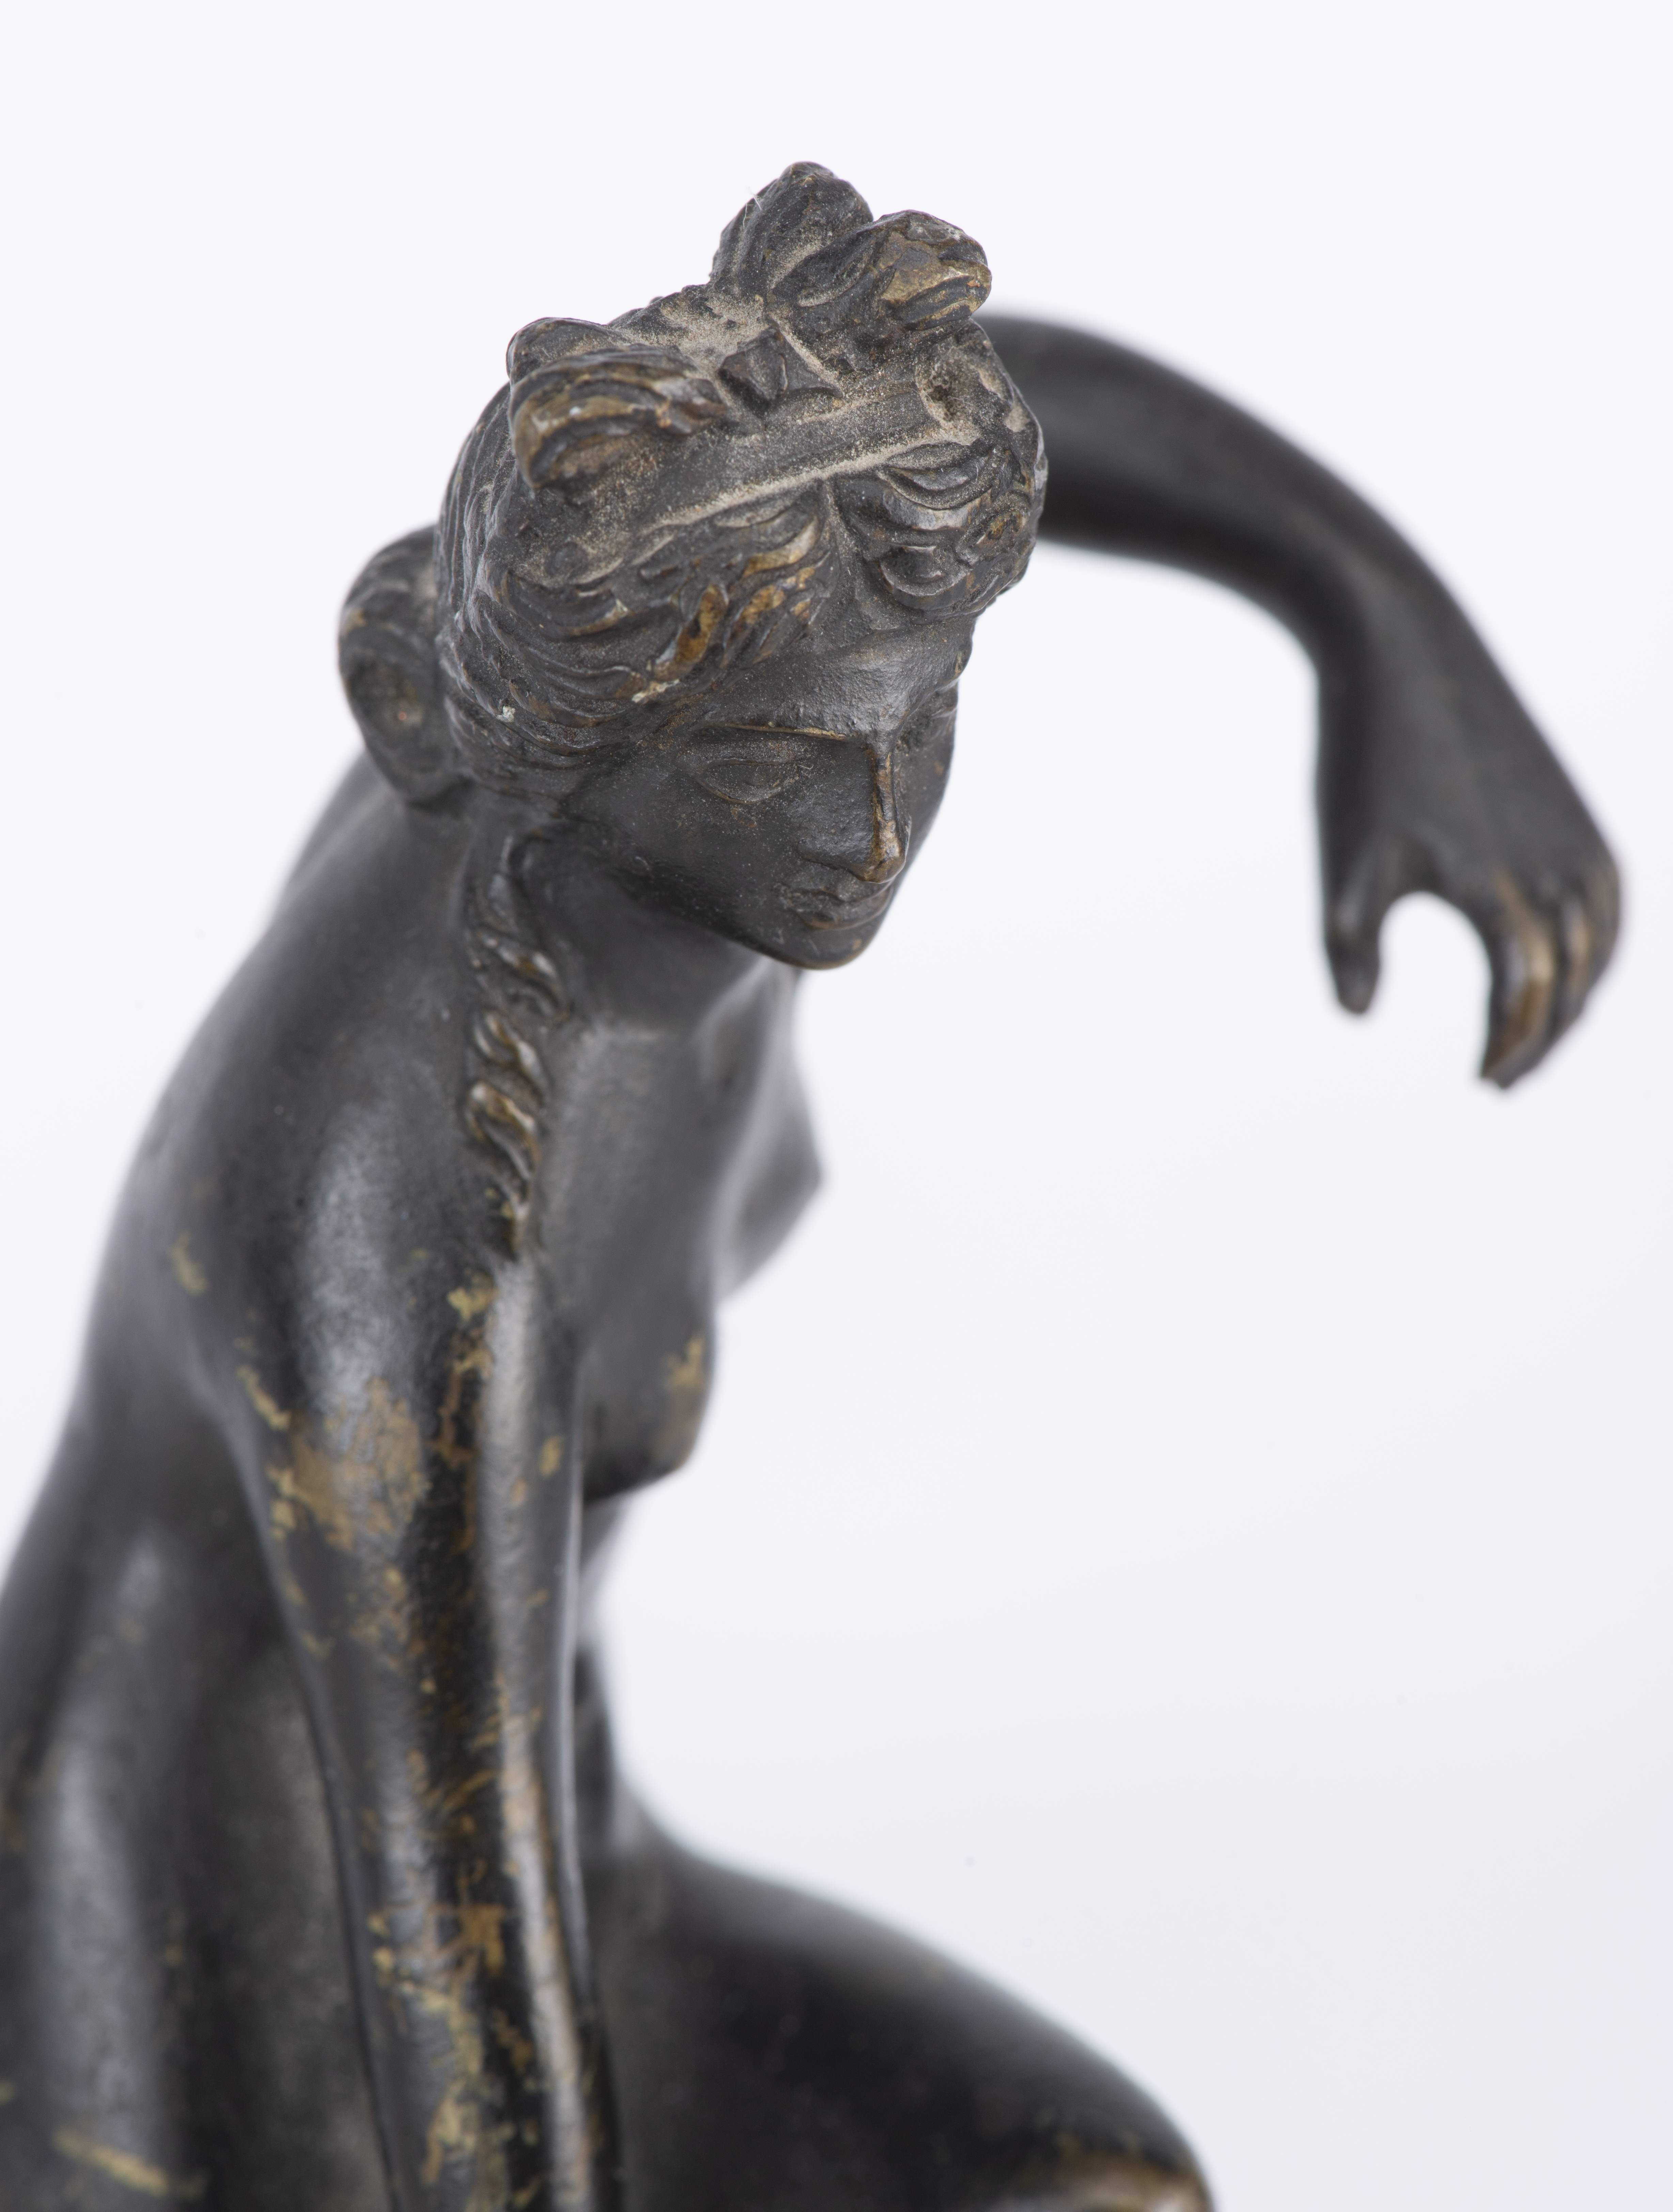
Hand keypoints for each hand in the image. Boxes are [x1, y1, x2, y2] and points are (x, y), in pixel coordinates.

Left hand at [1317, 579, 1619, 1086]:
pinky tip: (1569, 964)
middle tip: (1501, 1079)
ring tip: (1532, 1035)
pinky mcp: (1576, 812)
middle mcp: (1552, 869)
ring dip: (1573, 1000)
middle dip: (1540, 1037)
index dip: (1507, 1047)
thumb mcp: (1343, 857)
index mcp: (1496, 888)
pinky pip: (1608, 903)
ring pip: (1598, 948)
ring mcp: (1575, 837)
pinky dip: (1598, 947)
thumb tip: (1356, 1015)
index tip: (1480, 1082)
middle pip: (1569, 984)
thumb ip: (1349, 944)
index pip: (1523, 998)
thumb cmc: (1364, 759)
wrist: (1403, 649)